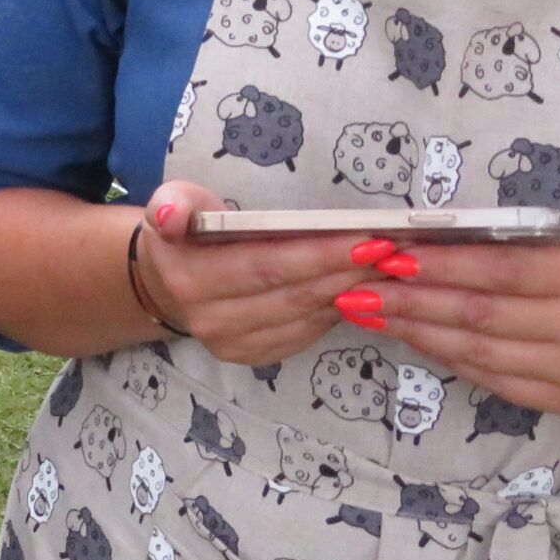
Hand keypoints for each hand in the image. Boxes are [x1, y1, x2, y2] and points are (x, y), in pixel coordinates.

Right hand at [135, 180, 398, 367]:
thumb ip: (172, 203)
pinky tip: (362, 288)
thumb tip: (170, 214)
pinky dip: (337, 310)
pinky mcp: (252, 356)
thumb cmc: (182, 232)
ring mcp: (232, 344)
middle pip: (294, 295)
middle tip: (396, 251)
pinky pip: (305, 333)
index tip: (369, 240)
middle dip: (349, 272)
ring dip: (352, 292)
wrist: (163, 284)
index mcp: (191, 279)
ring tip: (390, 266)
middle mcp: (211, 320)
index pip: (266, 267)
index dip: (319, 256)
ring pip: (305, 317)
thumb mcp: (169, 203)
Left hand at [345, 241, 559, 417]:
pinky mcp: (559, 402)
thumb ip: (526, 255)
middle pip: (478, 314)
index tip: (388, 253)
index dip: (439, 264)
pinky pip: (490, 379)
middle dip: (409, 300)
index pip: (499, 270)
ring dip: (415, 331)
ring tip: (369, 312)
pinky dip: (446, 358)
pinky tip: (413, 339)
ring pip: (476, 351)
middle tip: (355, 287)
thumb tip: (442, 244)